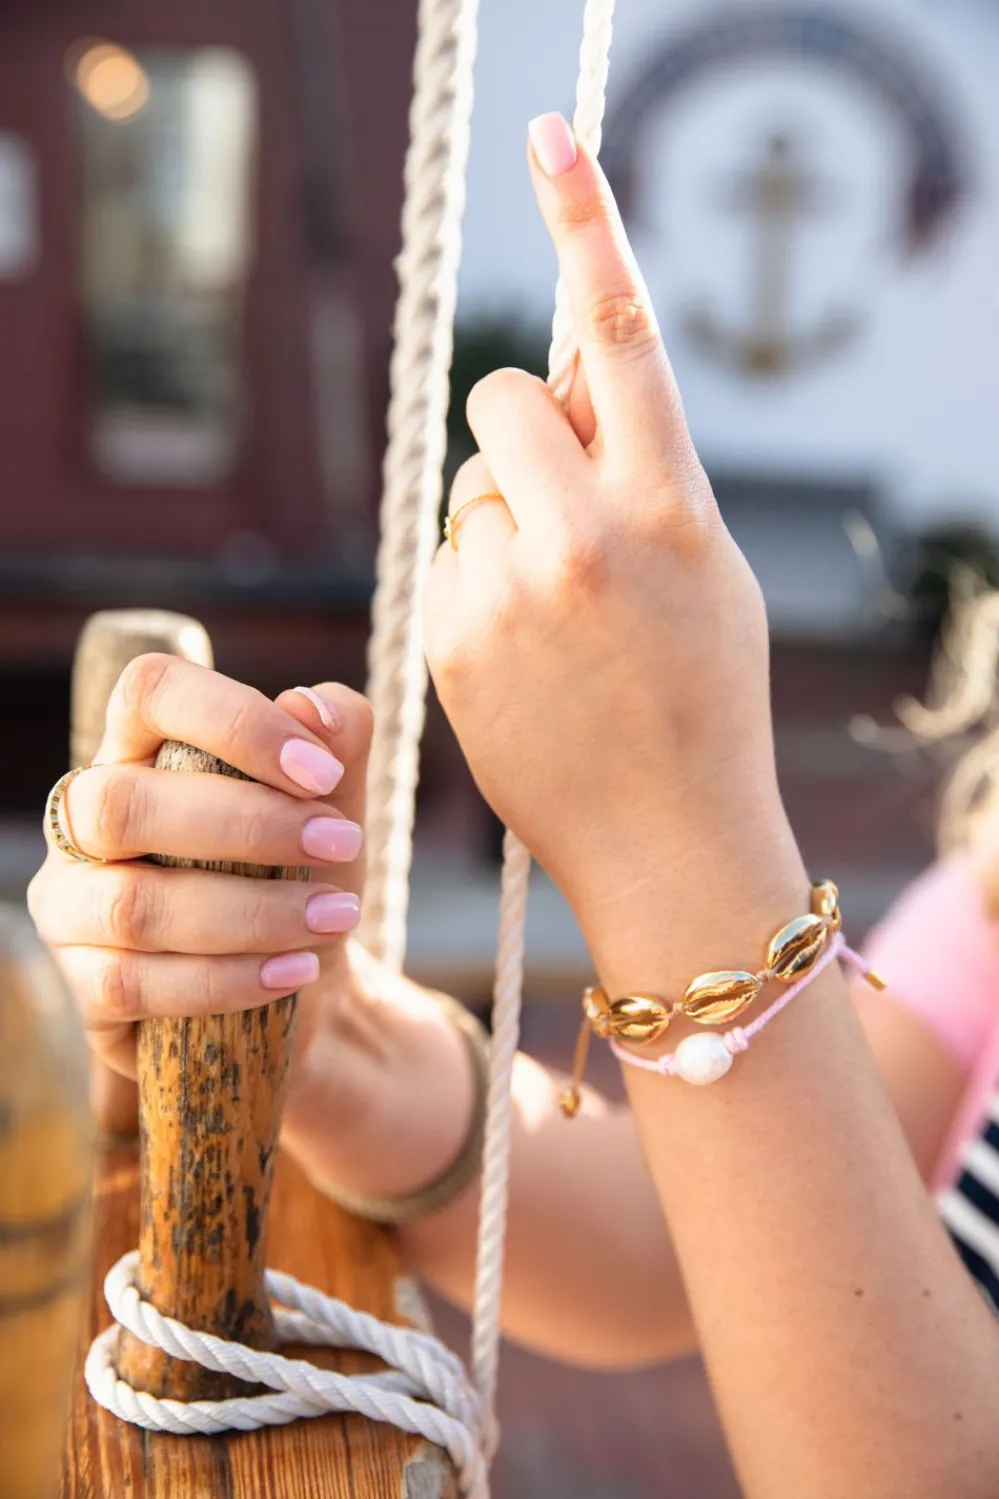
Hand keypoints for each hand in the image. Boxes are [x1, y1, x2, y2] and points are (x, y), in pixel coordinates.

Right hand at [29, 656, 368, 1075]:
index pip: (150, 691)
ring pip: (133, 906)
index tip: (321, 773)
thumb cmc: (306, 870)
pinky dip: (228, 980)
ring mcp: (73, 904)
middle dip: (248, 826)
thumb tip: (316, 706)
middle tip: (342, 844)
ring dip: (251, 913)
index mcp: (142, 748)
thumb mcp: (338, 805)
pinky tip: (296, 970)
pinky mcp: (85, 986)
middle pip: (124, 804)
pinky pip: (135, 985)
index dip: (234, 722)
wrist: (306, 983)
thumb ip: (339, 744)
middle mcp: (88, 818)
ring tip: (334, 916)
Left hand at [425, 114, 805, 983]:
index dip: (586, 223)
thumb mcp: (710, 570)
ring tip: (556, 615)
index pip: (620, 334)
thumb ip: (646, 470)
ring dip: (501, 526)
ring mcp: (508, 593)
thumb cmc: (703, 697)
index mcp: (670, 508)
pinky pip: (444, 562)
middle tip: (555, 499)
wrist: (666, 837)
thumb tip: (566, 390)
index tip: (553, 137)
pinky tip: (523, 657)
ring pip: (467, 491)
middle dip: (518, 433)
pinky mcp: (449, 641)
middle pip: (498, 400)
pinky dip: (476, 590)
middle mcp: (584, 538)